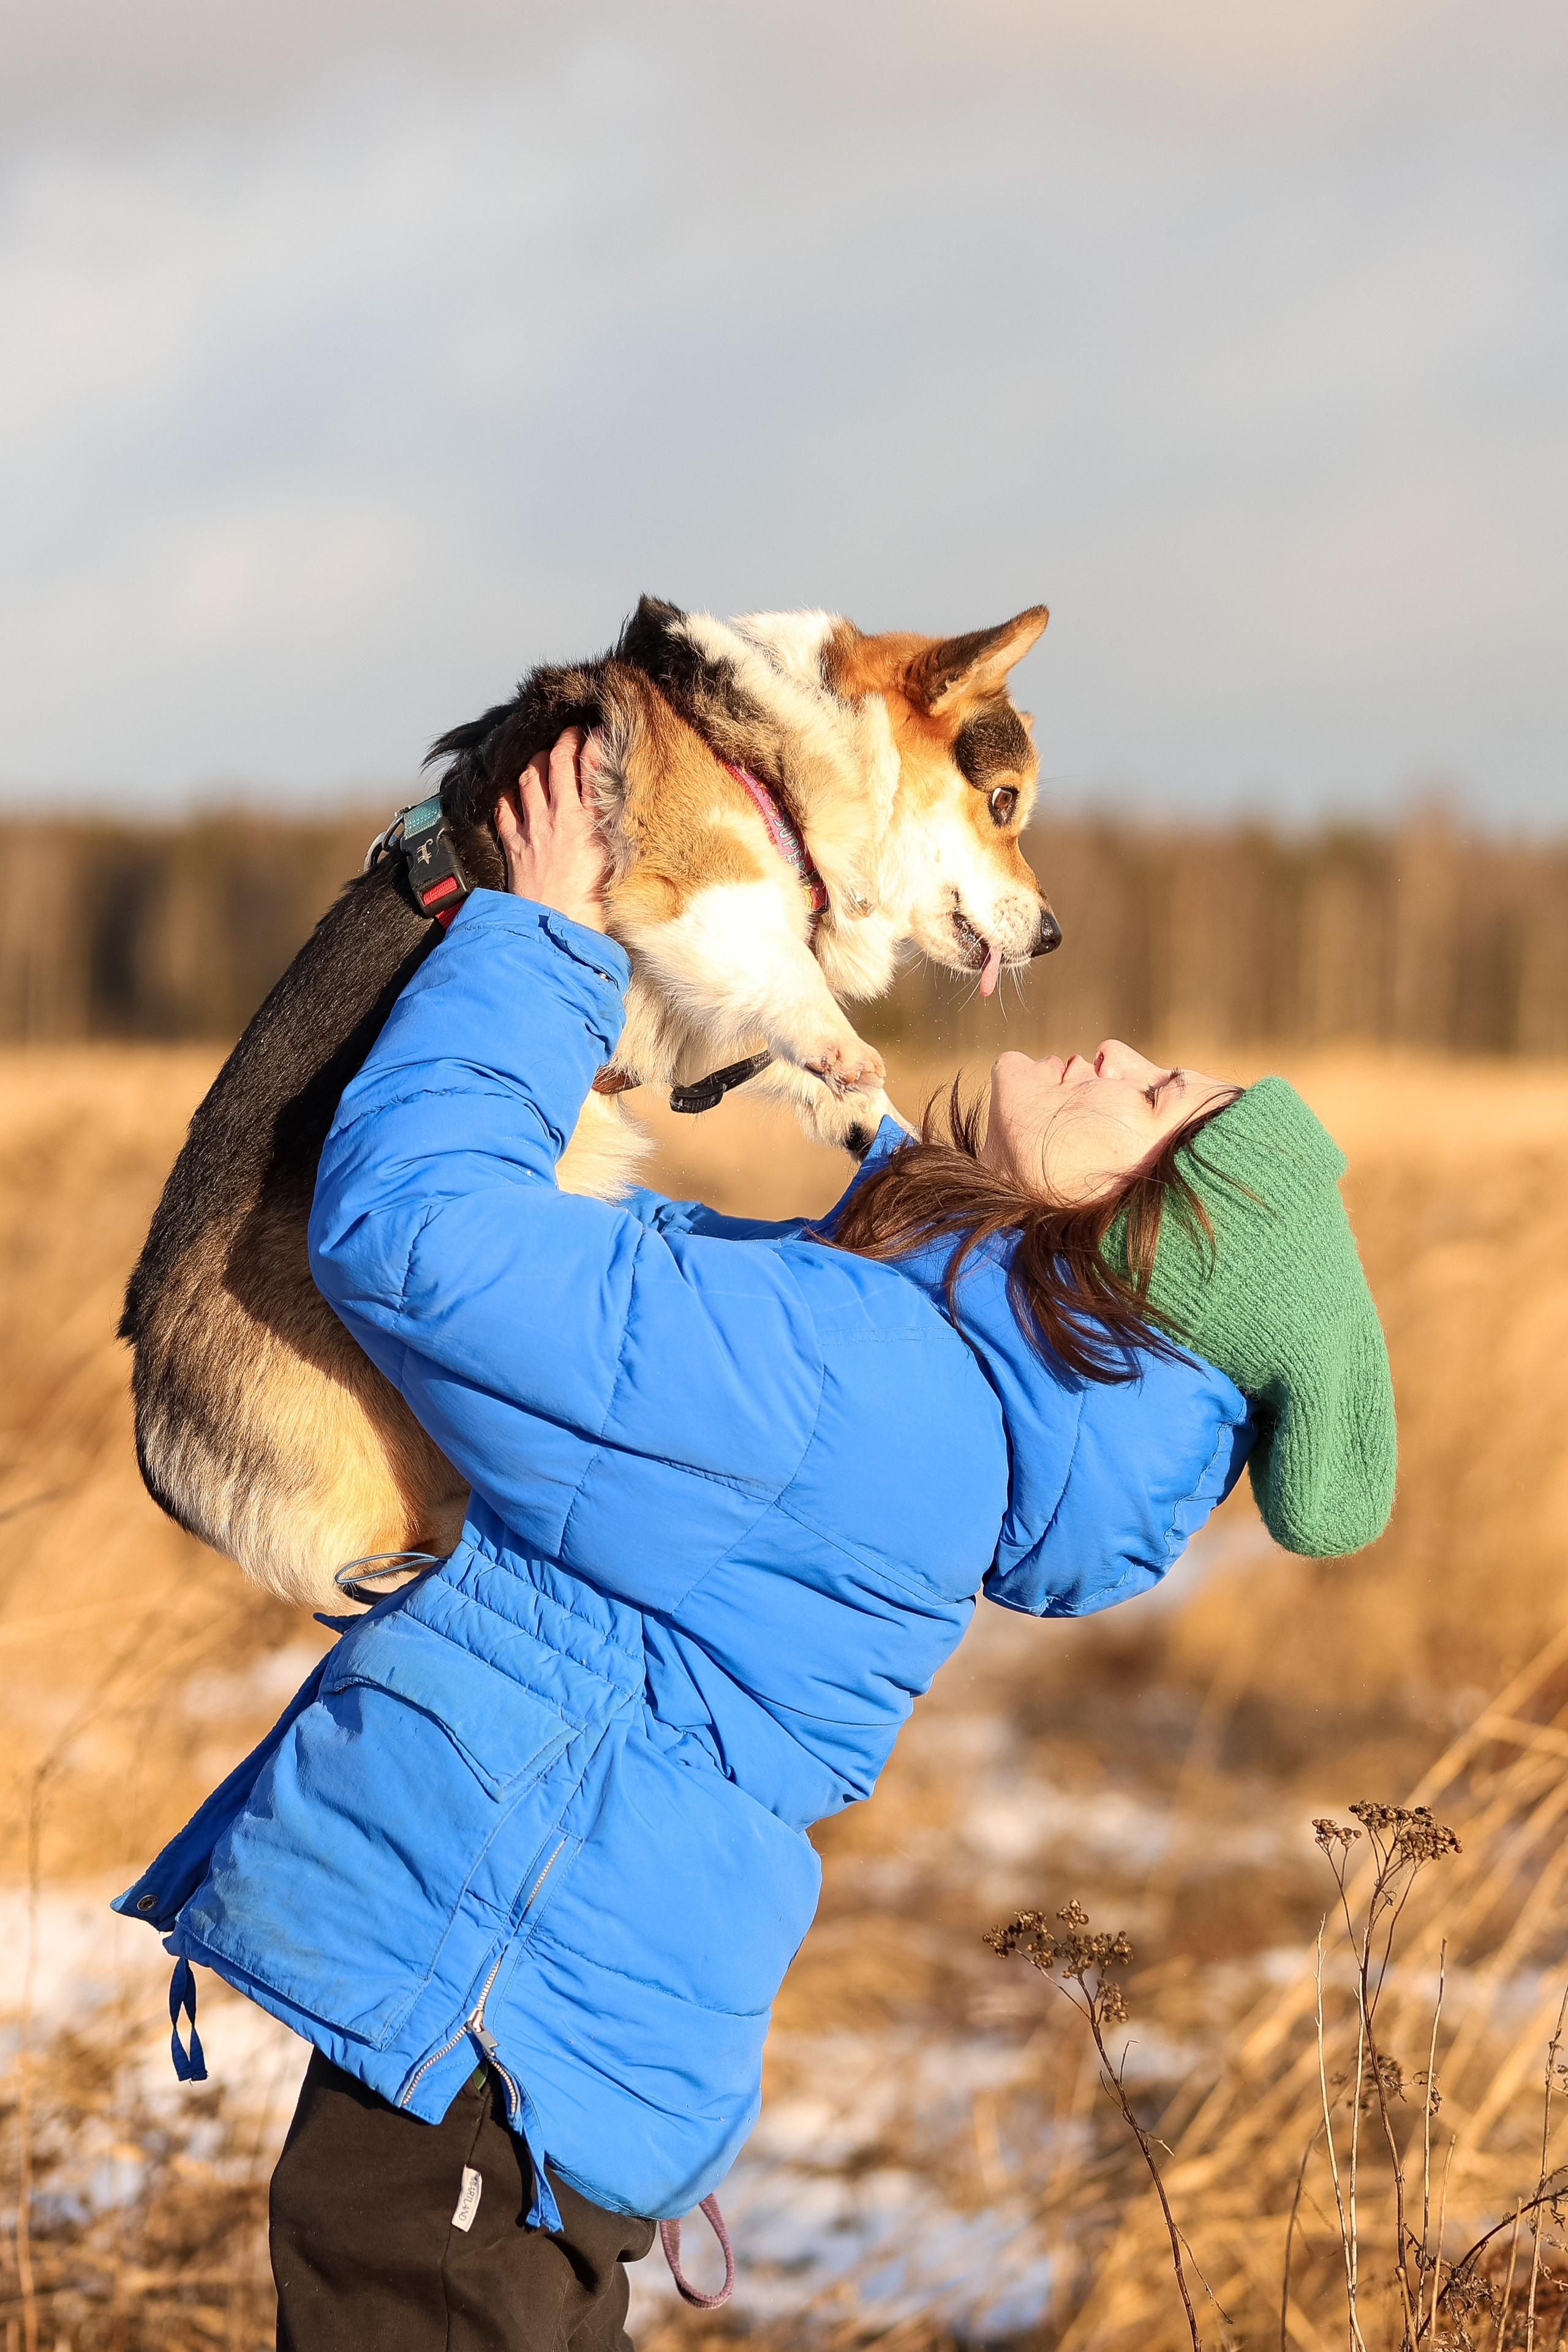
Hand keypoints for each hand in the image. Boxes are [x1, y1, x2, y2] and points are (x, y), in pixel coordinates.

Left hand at [494, 728, 610, 932]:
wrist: (560, 927)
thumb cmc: (594, 902)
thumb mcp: (615, 859)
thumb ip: (614, 827)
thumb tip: (617, 804)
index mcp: (589, 820)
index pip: (590, 767)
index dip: (592, 743)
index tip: (596, 732)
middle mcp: (559, 817)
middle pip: (556, 763)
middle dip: (562, 741)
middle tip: (569, 734)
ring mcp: (533, 829)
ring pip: (527, 779)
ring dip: (534, 762)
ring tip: (541, 756)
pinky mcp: (515, 845)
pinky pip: (505, 809)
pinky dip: (507, 795)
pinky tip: (511, 790)